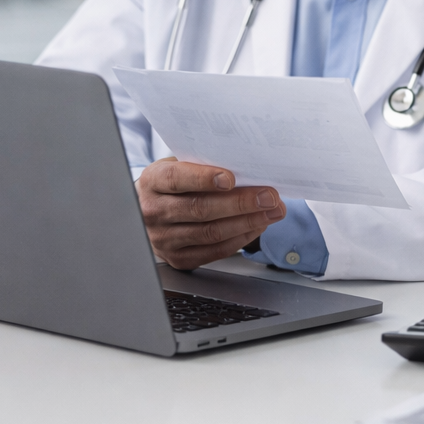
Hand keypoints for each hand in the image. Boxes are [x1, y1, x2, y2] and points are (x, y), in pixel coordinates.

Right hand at [136, 157, 284, 269]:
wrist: (151, 210)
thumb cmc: (175, 183)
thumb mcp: (180, 165)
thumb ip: (203, 165)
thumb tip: (247, 165)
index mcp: (152, 182)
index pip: (176, 179)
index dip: (204, 179)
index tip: (231, 178)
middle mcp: (154, 212)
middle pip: (200, 209)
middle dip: (240, 203)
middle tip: (268, 196)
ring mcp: (164, 239)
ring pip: (211, 233)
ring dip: (247, 222)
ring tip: (271, 211)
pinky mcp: (178, 258)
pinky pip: (215, 251)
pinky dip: (241, 238)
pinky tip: (257, 225)